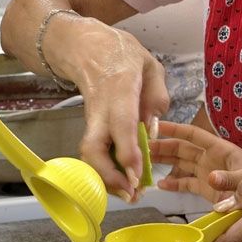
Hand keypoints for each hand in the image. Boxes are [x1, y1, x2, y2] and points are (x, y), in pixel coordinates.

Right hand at [75, 25, 169, 198]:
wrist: (85, 47)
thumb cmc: (122, 55)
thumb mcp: (151, 66)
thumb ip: (157, 97)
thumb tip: (152, 129)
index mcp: (120, 88)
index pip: (121, 124)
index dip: (127, 152)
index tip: (135, 175)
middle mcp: (101, 108)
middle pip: (93, 148)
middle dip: (109, 176)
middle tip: (130, 194)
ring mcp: (91, 119)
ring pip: (90, 155)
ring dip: (107, 178)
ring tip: (129, 194)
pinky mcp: (90, 126)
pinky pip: (95, 153)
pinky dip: (106, 170)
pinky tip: (122, 180)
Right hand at [150, 121, 241, 203]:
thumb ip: (231, 179)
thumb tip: (211, 177)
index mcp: (220, 149)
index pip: (193, 135)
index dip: (175, 129)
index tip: (155, 126)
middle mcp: (210, 158)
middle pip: (182, 148)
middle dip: (163, 146)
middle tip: (141, 147)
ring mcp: (207, 173)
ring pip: (181, 164)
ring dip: (164, 163)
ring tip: (145, 163)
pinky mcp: (207, 189)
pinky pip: (186, 183)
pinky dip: (174, 183)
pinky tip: (160, 185)